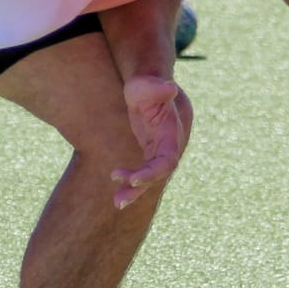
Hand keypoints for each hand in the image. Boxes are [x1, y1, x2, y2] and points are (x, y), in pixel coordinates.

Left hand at [112, 74, 186, 207]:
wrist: (147, 86)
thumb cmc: (145, 84)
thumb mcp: (148, 85)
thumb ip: (156, 87)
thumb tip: (168, 88)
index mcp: (172, 133)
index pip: (167, 159)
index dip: (153, 172)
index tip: (134, 180)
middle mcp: (169, 146)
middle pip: (159, 174)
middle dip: (141, 187)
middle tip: (119, 200)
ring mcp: (160, 151)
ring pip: (150, 178)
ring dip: (134, 191)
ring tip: (117, 203)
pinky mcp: (150, 153)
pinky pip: (143, 173)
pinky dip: (131, 184)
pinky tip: (117, 195)